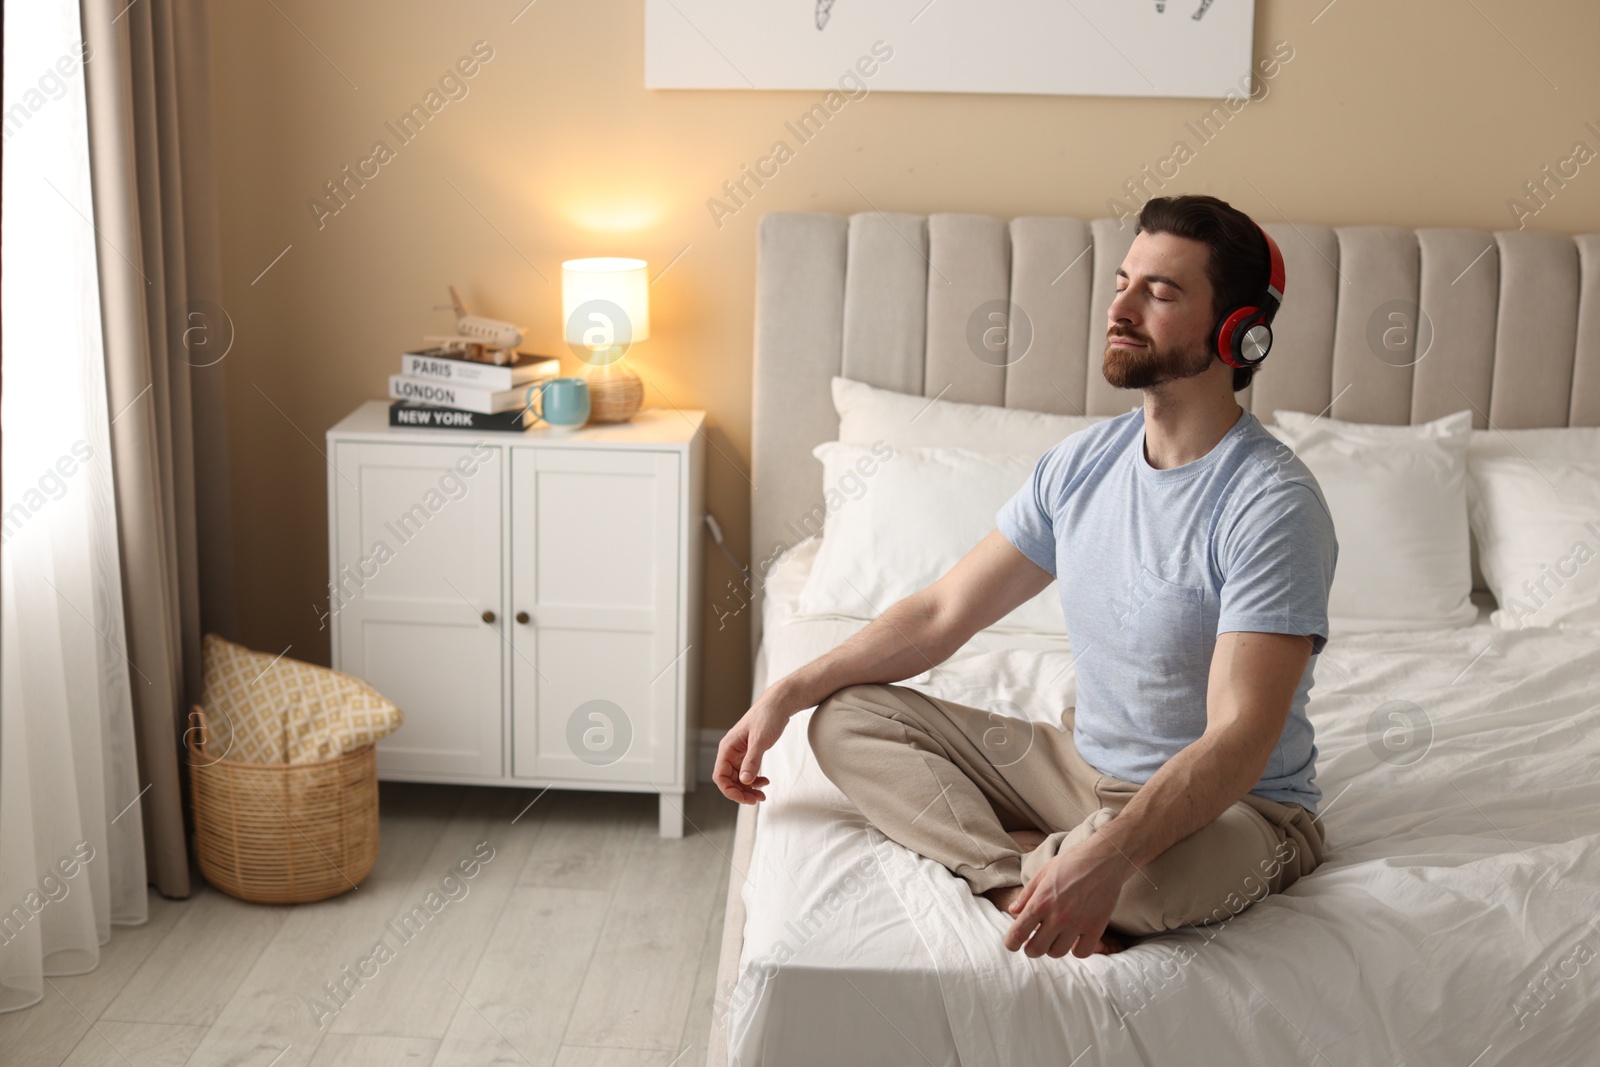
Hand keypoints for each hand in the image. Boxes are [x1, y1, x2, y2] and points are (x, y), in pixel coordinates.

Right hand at [712, 699, 789, 803]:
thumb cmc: (767, 716)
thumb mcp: (760, 740)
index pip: (720, 776)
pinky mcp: (749, 753)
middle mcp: (731, 752)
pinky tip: (765, 781)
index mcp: (727, 748)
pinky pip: (747, 772)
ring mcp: (740, 753)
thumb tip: (744, 780)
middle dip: (741, 792)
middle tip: (756, 799)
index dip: (729, 790)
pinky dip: (755, 780)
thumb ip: (752, 761)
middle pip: (729, 780)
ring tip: (762, 794)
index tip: (743, 798)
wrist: (778, 704)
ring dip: (748, 789)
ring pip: (738, 778)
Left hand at [1002, 837, 1133, 956]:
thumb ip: (1026, 894)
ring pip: (1057, 953)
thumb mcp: (1043, 872)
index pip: (1018, 934)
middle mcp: (1057, 917)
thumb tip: (1013, 911)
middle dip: (1030, 948)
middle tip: (1033, 940)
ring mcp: (1077, 924)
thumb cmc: (1071, 862)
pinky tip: (1074, 939)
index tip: (1013, 943)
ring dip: (1052, 947)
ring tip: (1055, 936)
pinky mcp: (1096, 928)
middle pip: (1036, 950)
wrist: (1104, 859)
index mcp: (1040, 902)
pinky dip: (1076, 949)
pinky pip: (1082, 952)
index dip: (1011, 943)